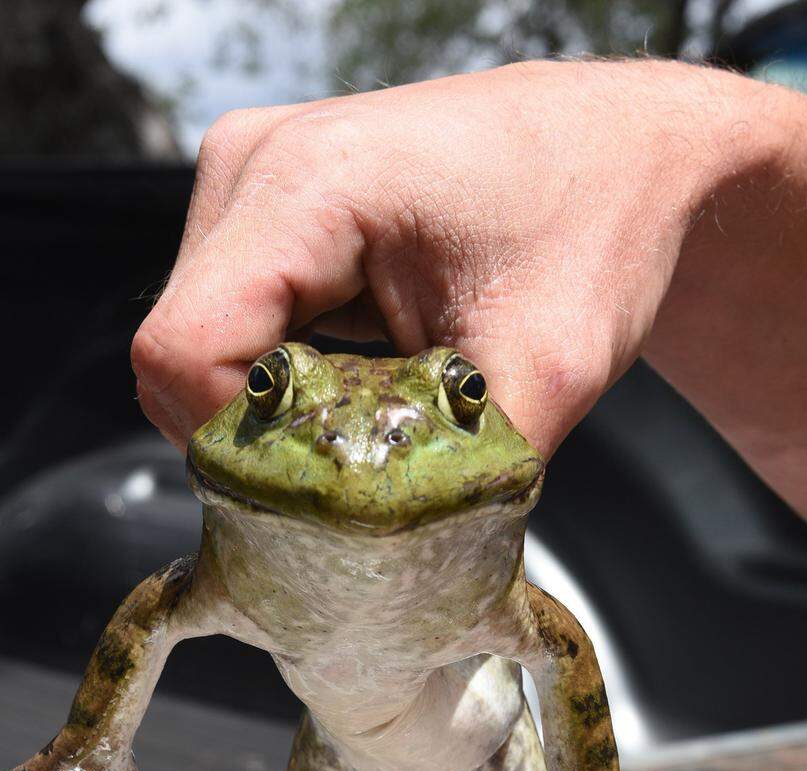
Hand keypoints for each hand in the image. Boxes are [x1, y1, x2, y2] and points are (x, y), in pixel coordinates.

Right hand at [133, 59, 724, 462]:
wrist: (626, 157)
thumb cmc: (596, 228)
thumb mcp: (547, 369)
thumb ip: (454, 478)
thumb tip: (389, 577)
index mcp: (308, 181)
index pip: (185, 353)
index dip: (243, 452)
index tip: (336, 487)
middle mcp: (250, 164)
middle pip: (181, 362)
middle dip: (266, 444)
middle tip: (372, 463)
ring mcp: (242, 181)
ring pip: (199, 359)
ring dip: (278, 418)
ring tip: (378, 414)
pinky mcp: (254, 212)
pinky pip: (225, 336)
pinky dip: (285, 388)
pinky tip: (362, 384)